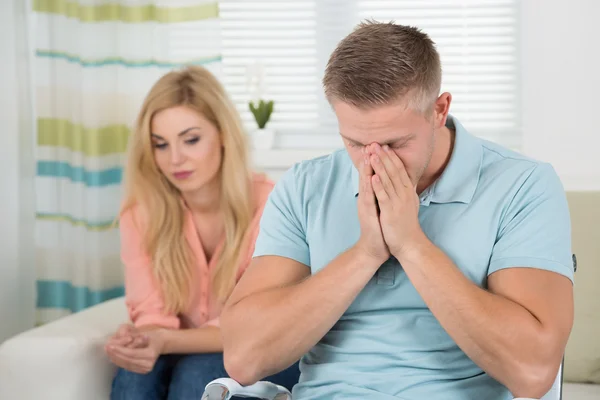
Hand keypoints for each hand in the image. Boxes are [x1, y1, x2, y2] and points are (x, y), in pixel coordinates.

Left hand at [105, 324, 164, 373]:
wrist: (161, 343)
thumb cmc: (152, 335)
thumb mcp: (143, 332)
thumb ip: (131, 337)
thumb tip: (118, 340)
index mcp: (151, 353)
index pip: (132, 353)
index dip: (120, 350)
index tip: (110, 345)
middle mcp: (149, 364)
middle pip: (128, 360)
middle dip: (116, 354)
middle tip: (106, 348)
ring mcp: (146, 369)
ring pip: (127, 365)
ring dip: (116, 359)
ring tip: (108, 352)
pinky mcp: (143, 371)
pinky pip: (129, 367)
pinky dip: (120, 362)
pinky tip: (113, 357)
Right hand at [353, 147, 389, 265]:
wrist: (375, 247)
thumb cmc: (381, 228)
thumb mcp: (383, 207)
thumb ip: (383, 194)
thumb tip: (388, 183)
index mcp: (372, 195)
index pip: (372, 174)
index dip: (374, 160)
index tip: (377, 146)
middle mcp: (366, 198)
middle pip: (366, 175)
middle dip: (368, 159)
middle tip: (370, 143)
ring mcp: (366, 205)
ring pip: (366, 183)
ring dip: (366, 169)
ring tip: (368, 154)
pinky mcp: (368, 214)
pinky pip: (369, 198)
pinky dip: (370, 188)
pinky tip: (371, 177)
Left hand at [368, 144, 425, 258]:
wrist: (410, 244)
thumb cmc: (406, 226)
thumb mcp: (408, 205)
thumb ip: (405, 192)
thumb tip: (404, 181)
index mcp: (408, 192)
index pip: (400, 170)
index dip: (392, 157)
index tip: (385, 146)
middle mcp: (405, 194)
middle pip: (394, 171)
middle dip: (385, 156)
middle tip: (376, 143)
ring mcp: (398, 202)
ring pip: (388, 180)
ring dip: (380, 166)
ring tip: (373, 153)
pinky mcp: (391, 212)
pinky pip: (384, 196)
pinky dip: (379, 185)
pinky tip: (373, 176)